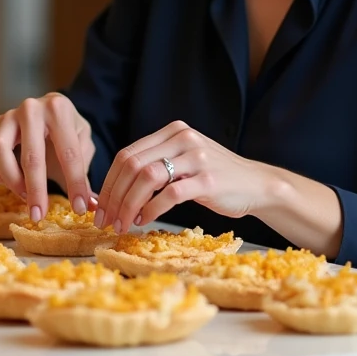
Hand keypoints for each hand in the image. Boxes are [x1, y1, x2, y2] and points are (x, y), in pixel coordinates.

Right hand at [0, 92, 95, 220]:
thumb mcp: (83, 145)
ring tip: (24, 195)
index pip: (69, 153)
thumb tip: (93, 205)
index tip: (79, 209)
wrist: (49, 111)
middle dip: (36, 190)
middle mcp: (31, 108)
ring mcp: (8, 115)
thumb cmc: (67, 131)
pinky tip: (8, 182)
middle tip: (39, 214)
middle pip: (31, 156)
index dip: (75, 184)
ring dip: (11, 179)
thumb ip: (85, 173)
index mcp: (60, 110)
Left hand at [93, 121, 261, 232]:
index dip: (108, 182)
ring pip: (146, 178)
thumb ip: (155, 165)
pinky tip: (145, 220)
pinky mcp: (208, 180)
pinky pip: (170, 194)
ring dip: (128, 205)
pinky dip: (151, 210)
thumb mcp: (184, 161)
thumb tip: (115, 191)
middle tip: (106, 220)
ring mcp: (196, 158)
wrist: (256, 184)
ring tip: (123, 223)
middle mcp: (183, 138)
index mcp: (172, 132)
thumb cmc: (215, 177)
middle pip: (132, 165)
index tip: (99, 207)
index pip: (127, 154)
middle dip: (113, 196)